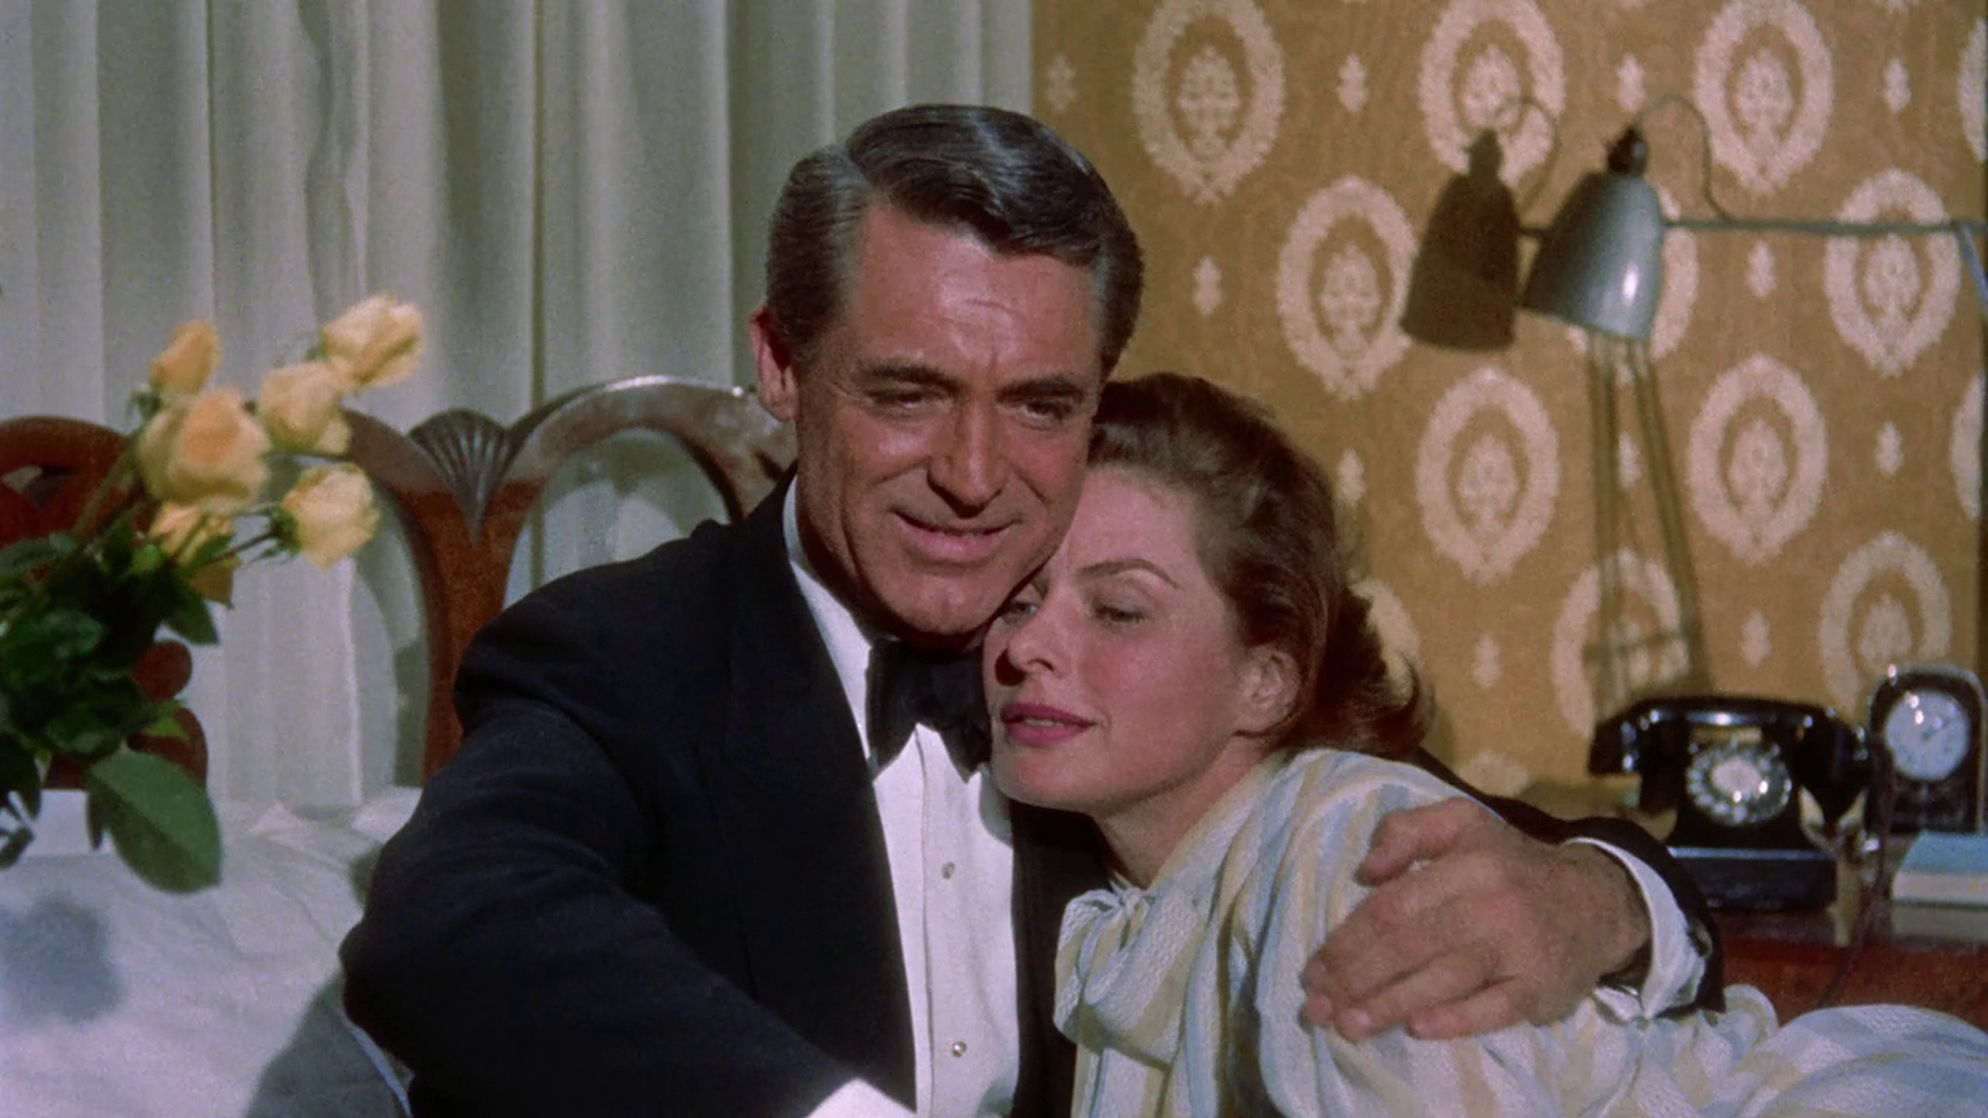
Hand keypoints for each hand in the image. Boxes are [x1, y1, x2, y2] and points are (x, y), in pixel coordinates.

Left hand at [1300, 798, 1646, 1040]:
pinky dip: (1456, 1020)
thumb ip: (1407, 831)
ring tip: (1347, 1025)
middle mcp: (1492, 905)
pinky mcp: (1539, 988)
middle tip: (1317, 1006)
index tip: (1314, 968)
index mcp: (1468, 864)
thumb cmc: (1511, 864)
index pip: (1394, 907)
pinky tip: (1418, 1028)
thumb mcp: (1462, 822)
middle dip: (1356, 978)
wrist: (1595, 901)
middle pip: (1410, 946)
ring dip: (1389, 1005)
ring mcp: (1518, 950)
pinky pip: (1494, 1009)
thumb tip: (1365, 872)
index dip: (1348, 939)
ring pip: (1444, 980)